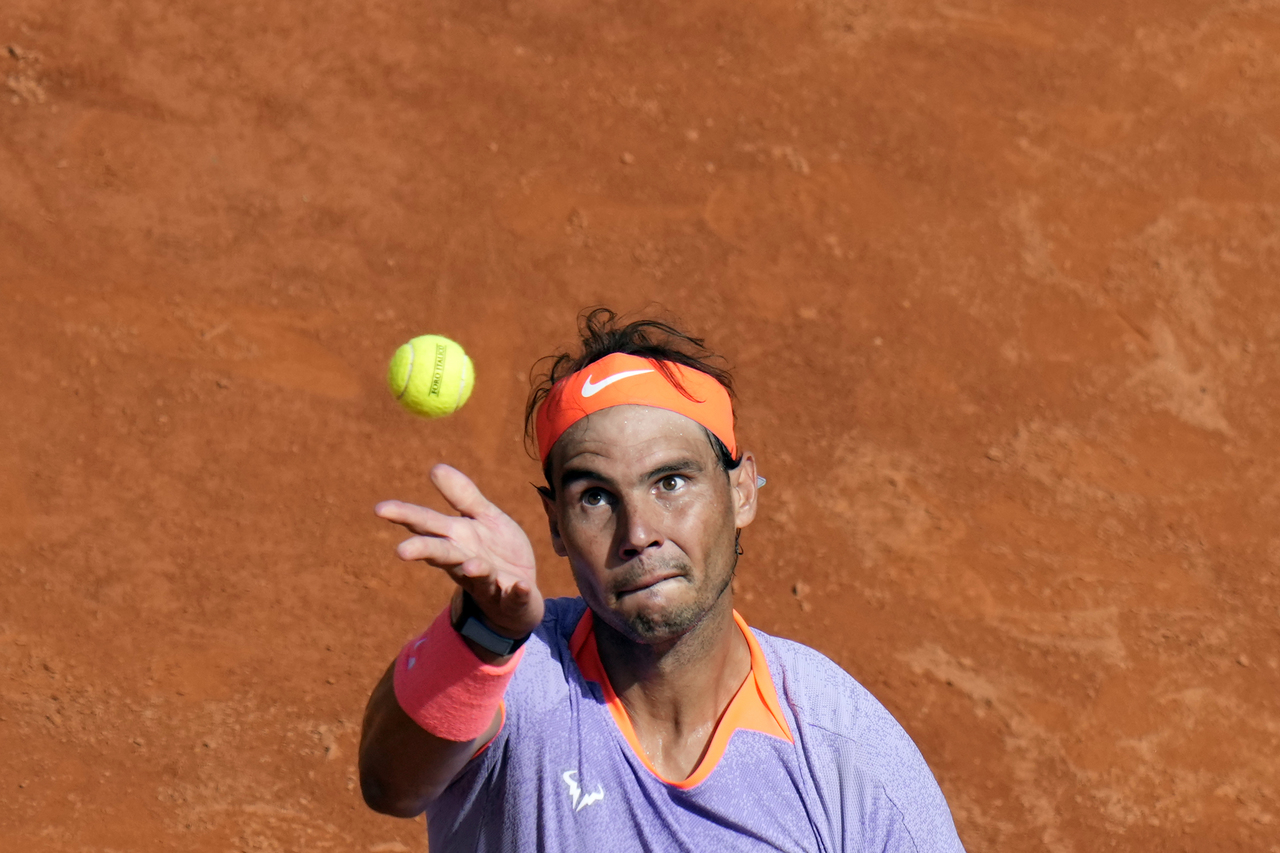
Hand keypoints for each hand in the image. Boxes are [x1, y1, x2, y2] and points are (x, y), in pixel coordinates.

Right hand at [375, 464, 544, 639]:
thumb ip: (462, 496)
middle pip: (441, 554)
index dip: (405, 516)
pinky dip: (517, 592)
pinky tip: (520, 585)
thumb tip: (435, 467)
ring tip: (472, 566)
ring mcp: (488, 583)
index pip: (427, 526)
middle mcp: (465, 563)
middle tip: (401, 551)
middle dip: (423, 551)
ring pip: (476, 577)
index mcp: (456, 539)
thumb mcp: (484, 518)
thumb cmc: (495, 553)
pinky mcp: (512, 599)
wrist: (521, 597)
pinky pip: (514, 597)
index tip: (380, 508)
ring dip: (474, 571)